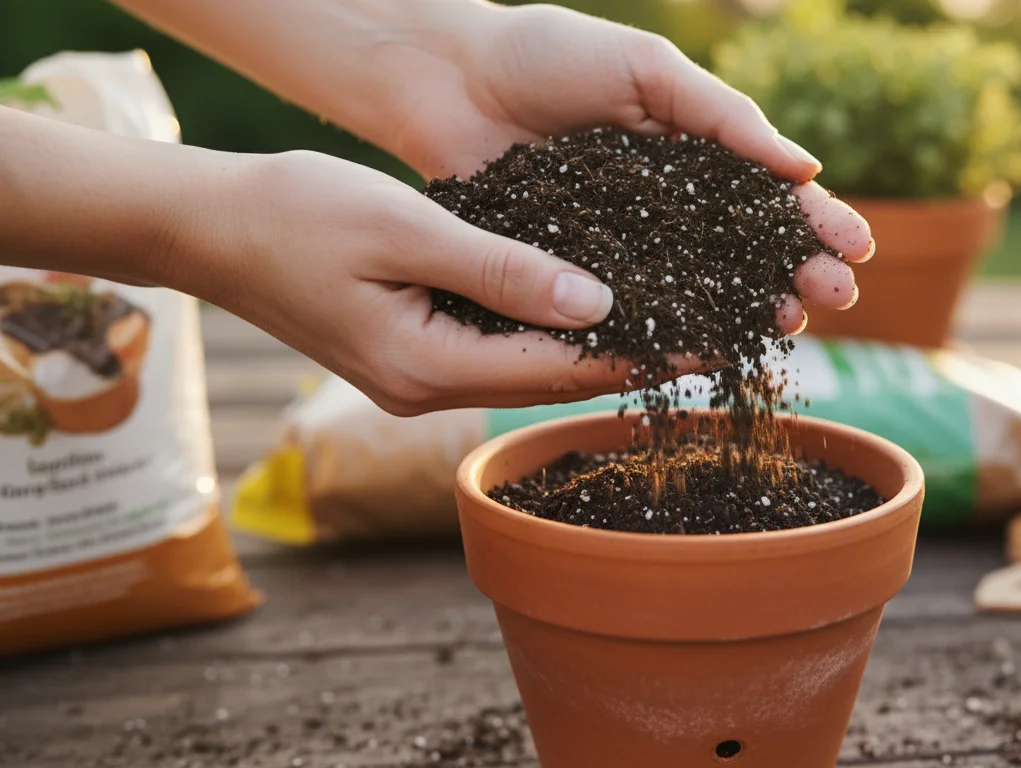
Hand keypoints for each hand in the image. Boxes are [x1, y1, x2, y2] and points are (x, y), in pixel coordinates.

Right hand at [193, 150, 684, 414]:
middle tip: (714, 332)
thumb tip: (599, 300)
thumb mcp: (406, 229)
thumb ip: (502, 268)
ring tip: (675, 318)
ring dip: (599, 346)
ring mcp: (414, 379)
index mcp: (423, 367)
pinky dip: (551, 331)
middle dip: (635, 357)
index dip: (642, 354)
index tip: (711, 340)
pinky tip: (595, 305)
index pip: (558, 370)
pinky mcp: (409, 355)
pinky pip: (499, 351)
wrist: (208, 227)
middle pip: (553, 380)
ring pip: (529, 368)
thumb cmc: (295, 213)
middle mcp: (424, 390)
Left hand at [365, 2, 873, 332]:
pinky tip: (702, 347)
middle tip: (833, 300)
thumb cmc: (549, 55)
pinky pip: (623, 306)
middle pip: (739, 251)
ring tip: (786, 327)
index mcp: (689, 153)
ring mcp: (619, 245)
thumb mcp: (646, 69)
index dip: (812, 224)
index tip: (857, 251)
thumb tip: (804, 169)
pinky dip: (664, 328)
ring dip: (743, 309)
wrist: (446, 77)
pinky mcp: (570, 273)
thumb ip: (721, 117)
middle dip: (791, 273)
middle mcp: (662, 207)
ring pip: (692, 288)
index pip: (763, 196)